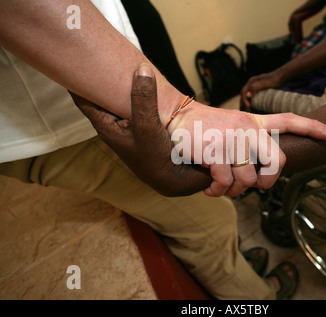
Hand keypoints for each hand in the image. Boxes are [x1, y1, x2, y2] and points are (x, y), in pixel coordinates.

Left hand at [71, 64, 210, 196]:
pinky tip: (144, 80)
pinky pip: (136, 102)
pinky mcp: (144, 124)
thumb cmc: (155, 158)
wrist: (176, 179)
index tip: (75, 60)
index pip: (82, 99)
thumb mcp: (148, 126)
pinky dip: (137, 92)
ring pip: (120, 98)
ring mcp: (129, 124)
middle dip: (100, 77)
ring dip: (121, 84)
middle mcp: (114, 123)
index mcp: (106, 126)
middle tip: (100, 54)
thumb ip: (144, 98)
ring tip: (121, 61)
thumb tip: (141, 69)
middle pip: (100, 95)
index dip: (76, 80)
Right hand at [167, 99, 325, 197]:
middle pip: (278, 160)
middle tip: (256, 185)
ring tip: (221, 187)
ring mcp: (232, 139)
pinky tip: (210, 189)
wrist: (175, 116)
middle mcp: (247, 129)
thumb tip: (255, 175)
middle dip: (269, 180)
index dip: (313, 129)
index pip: (289, 121)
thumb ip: (249, 142)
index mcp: (254, 121)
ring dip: (235, 190)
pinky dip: (218, 191)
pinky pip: (226, 182)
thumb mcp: (231, 125)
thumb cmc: (204, 127)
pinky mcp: (215, 151)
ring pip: (249, 179)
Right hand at [240, 71, 283, 108]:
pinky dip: (251, 101)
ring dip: (246, 102)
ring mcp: (255, 86)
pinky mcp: (259, 89)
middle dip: (243, 102)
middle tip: (245, 110)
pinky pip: (252, 95)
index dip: (244, 100)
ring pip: (247, 94)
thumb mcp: (265, 83)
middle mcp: (252, 83)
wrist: (281, 77)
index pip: (244, 92)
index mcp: (251, 81)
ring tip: (247, 110)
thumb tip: (247, 95)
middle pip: (244, 93)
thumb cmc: (274, 80)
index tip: (248, 107)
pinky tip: (253, 106)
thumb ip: (256, 87)